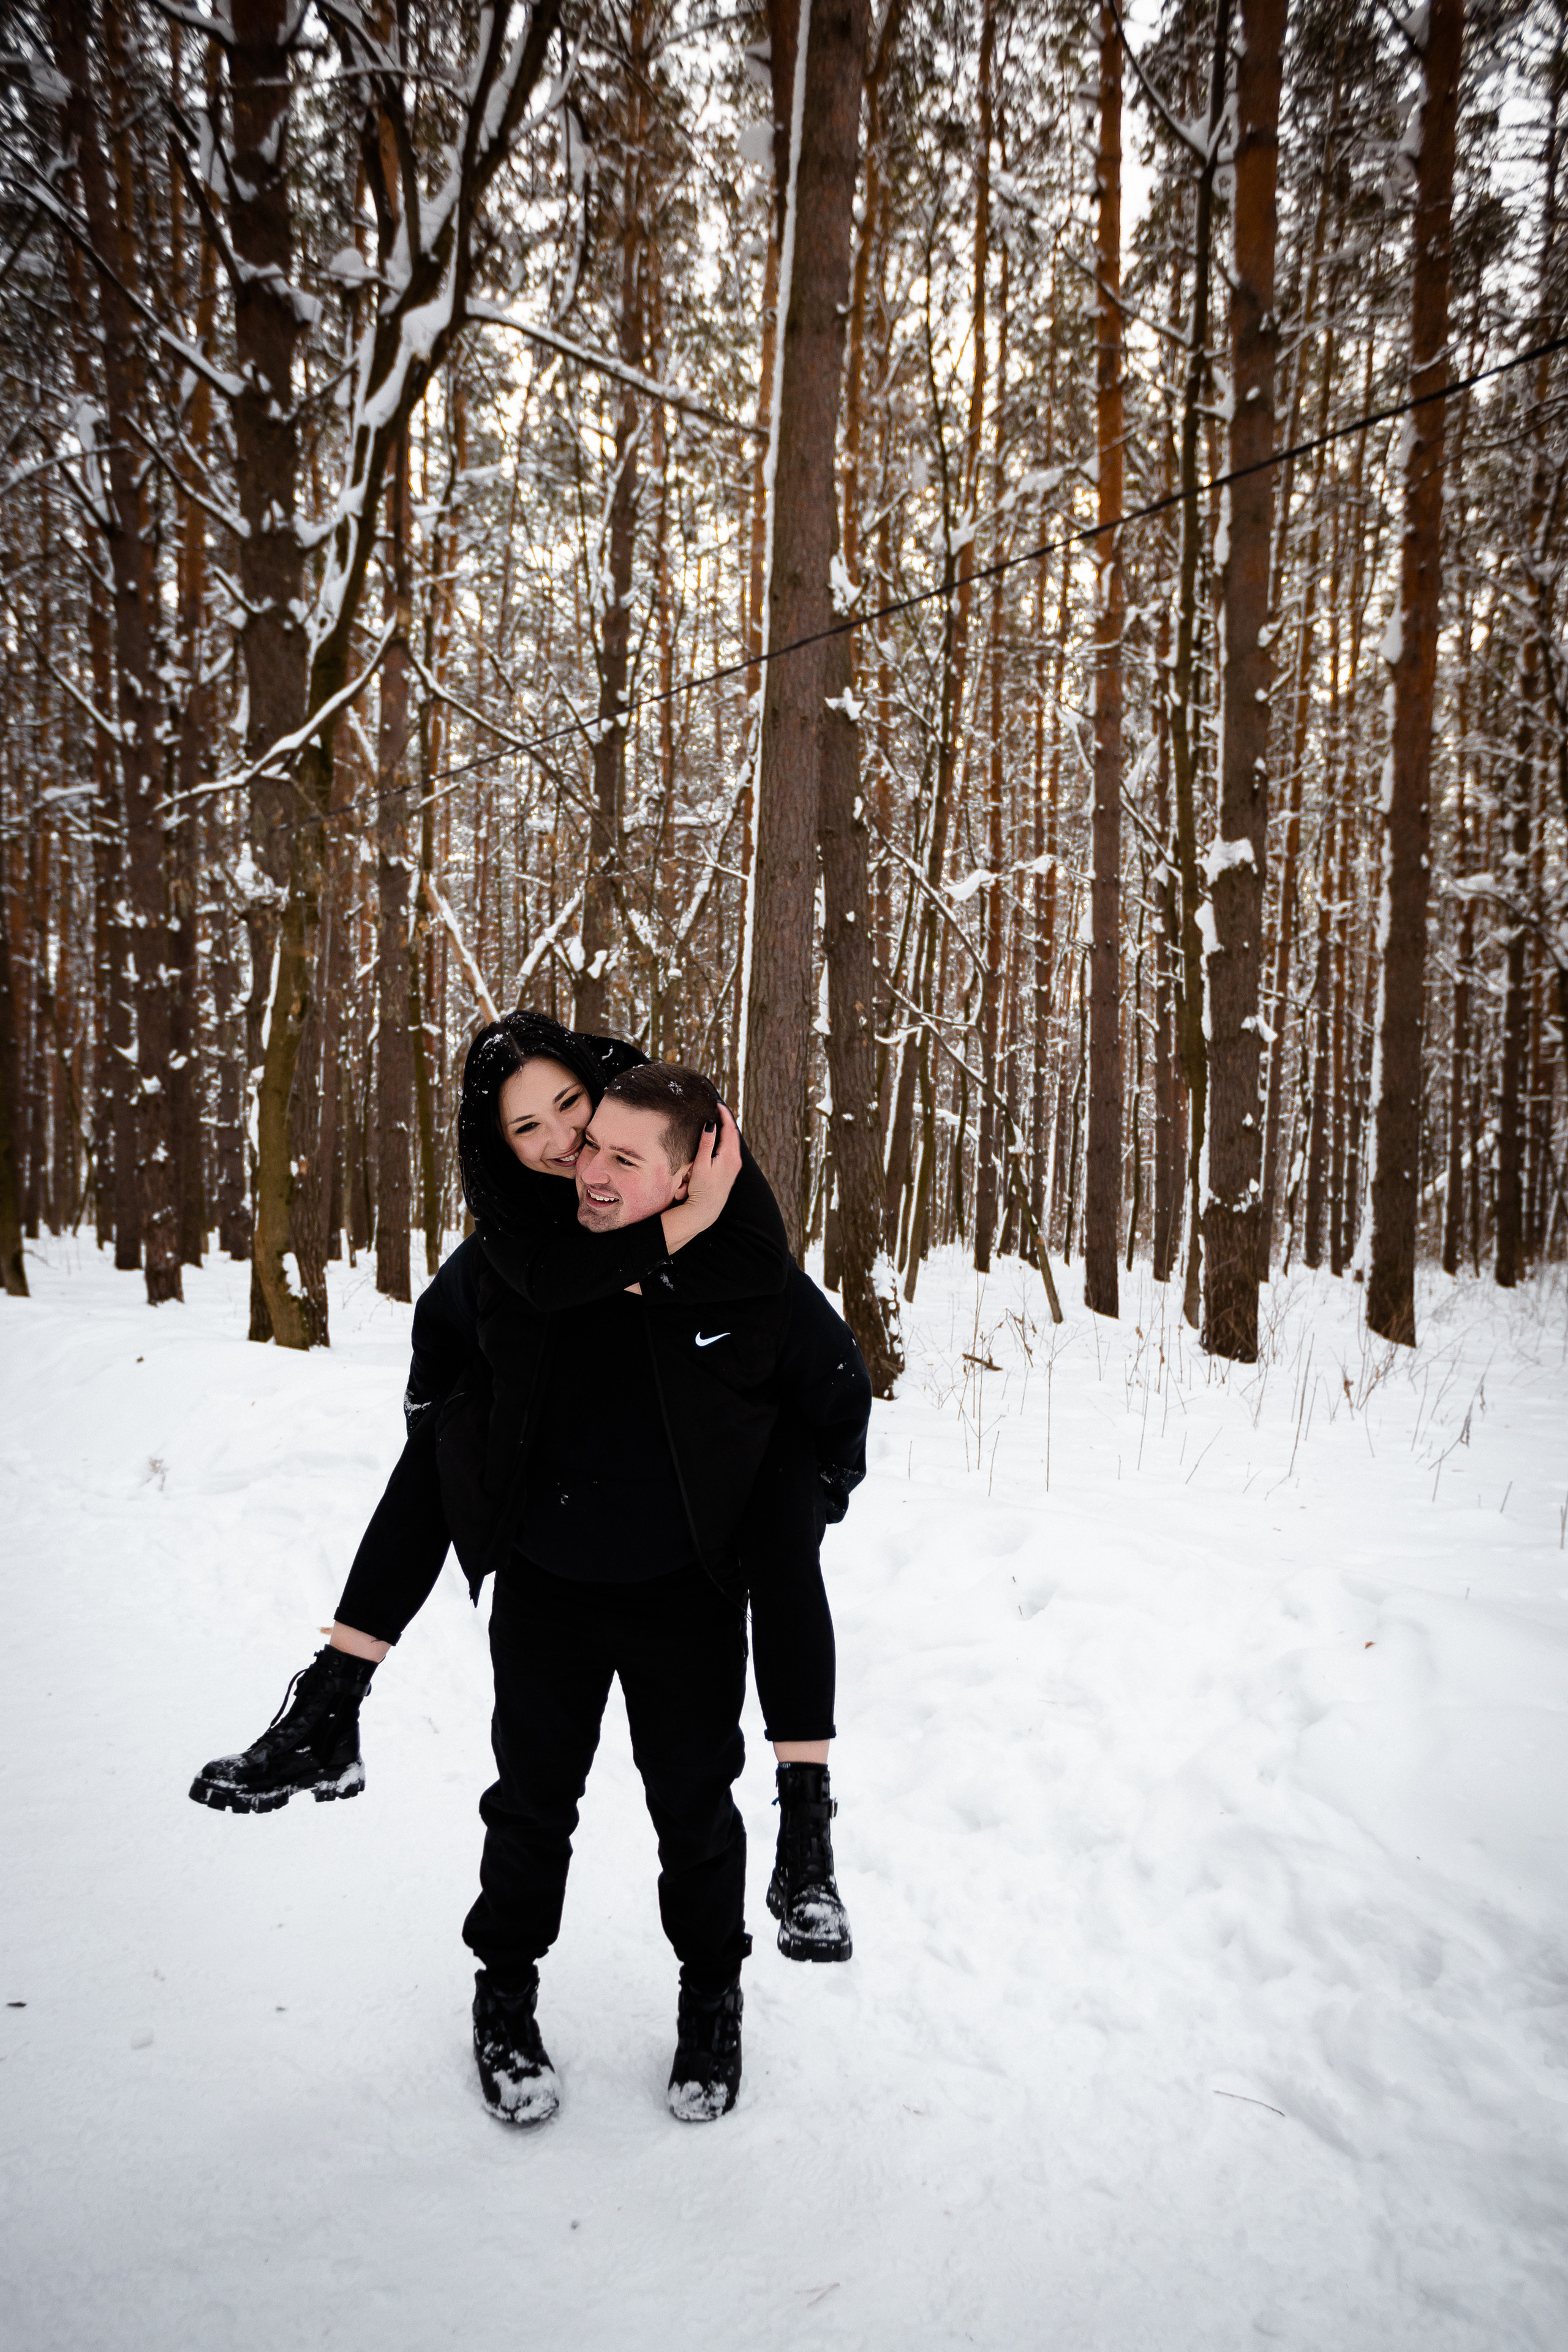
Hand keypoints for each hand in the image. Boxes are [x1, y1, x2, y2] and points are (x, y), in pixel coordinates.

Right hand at [680, 1101, 741, 1234]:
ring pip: (734, 1141)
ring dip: (728, 1129)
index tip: (717, 1104)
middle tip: (718, 1108)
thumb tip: (710, 1124)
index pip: (730, 1128)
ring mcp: (735, 1166)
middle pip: (734, 1133)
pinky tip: (721, 1137)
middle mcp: (736, 1160)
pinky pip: (732, 1149)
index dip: (724, 1114)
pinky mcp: (732, 1171)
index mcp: (729, 1156)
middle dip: (727, 1119)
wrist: (706, 1210)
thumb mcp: (701, 1165)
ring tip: (720, 1118)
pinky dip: (728, 1139)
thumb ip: (706, 1143)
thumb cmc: (701, 1189)